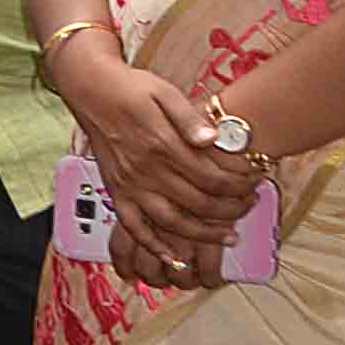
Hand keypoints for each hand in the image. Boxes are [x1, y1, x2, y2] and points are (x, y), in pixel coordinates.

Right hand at [55, 52, 259, 270]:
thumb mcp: (164, 92)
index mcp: (163, 145)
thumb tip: (213, 140)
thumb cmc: (131, 88)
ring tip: (227, 237)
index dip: (239, 186)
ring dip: (203, 235)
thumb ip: (189, 118)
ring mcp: (130, 184)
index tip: (254, 183)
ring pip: (171, 222)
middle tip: (249, 206)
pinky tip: (173, 256)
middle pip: (199, 203)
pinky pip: (133, 227)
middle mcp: (146, 170)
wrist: (90, 89)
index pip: (212, 178)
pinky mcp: (116, 191)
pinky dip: (153, 245)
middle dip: (231, 210)